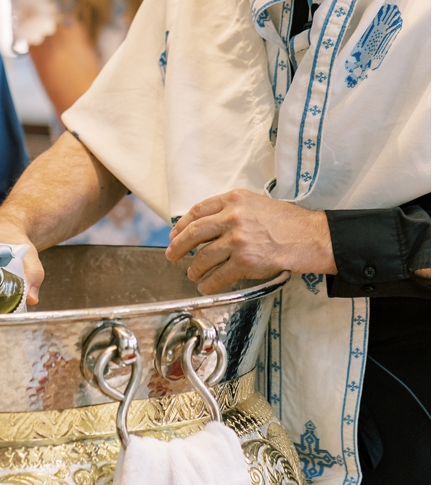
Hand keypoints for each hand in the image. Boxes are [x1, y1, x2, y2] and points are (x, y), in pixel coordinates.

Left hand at [167, 190, 329, 292]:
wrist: (313, 237)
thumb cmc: (287, 222)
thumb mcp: (256, 203)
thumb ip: (230, 210)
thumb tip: (203, 225)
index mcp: (234, 200)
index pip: (197, 211)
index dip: (181, 225)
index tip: (175, 234)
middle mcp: (233, 217)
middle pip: (194, 233)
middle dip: (178, 247)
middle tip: (172, 255)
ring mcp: (238, 240)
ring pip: (204, 257)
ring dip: (194, 268)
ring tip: (192, 273)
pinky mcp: (246, 261)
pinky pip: (219, 275)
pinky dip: (209, 283)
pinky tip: (206, 285)